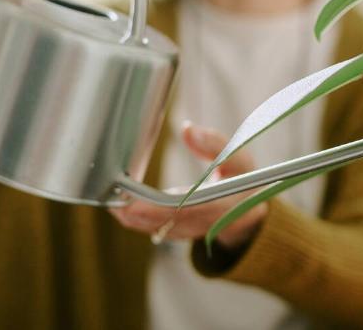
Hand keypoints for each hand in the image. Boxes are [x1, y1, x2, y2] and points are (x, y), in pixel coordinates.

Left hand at [110, 122, 268, 249]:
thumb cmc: (246, 180)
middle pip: (172, 223)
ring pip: (162, 230)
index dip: (163, 208)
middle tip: (114, 200)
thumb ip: (215, 143)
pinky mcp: (184, 233)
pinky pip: (159, 229)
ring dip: (134, 218)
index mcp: (229, 207)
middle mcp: (211, 225)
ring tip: (111, 201)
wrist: (252, 214)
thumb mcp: (239, 158)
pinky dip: (139, 221)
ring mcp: (196, 232)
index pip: (193, 209)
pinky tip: (120, 207)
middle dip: (141, 214)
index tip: (138, 200)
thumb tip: (187, 129)